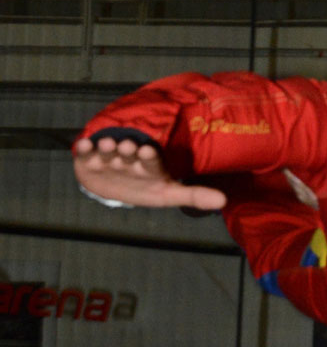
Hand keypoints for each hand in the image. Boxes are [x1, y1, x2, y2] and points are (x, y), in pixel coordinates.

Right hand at [74, 137, 226, 209]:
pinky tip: (82, 145)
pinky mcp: (90, 159)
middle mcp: (129, 158)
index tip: (149, 151)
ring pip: (109, 151)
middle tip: (127, 145)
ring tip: (106, 145)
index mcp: (148, 165)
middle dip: (128, 149)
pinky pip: (86, 152)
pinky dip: (83, 148)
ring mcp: (109, 157)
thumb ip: (193, 195)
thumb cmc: (145, 187)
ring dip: (107, 147)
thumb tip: (223, 201)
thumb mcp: (168, 194)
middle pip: (129, 152)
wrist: (115, 185)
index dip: (150, 156)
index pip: (152, 160)